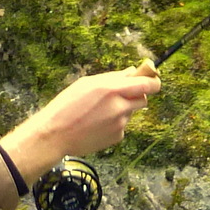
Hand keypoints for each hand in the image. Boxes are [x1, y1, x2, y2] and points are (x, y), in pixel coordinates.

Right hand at [0, 64, 159, 182]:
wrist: (55, 135)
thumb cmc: (66, 106)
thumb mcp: (87, 84)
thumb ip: (113, 77)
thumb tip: (132, 72)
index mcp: (112, 89)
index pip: (147, 84)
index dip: (154, 81)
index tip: (153, 80)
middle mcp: (119, 107)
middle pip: (143, 99)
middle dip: (136, 96)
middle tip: (120, 96)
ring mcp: (120, 124)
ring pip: (130, 113)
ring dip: (121, 110)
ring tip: (97, 113)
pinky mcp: (117, 137)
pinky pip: (122, 126)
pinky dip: (114, 124)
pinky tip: (96, 125)